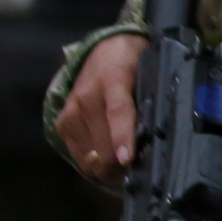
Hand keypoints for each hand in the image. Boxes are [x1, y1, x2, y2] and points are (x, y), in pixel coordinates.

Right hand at [54, 34, 145, 186]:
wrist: (105, 50)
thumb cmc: (132, 64)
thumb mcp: (149, 73)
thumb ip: (151, 100)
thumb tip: (158, 135)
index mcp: (114, 79)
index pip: (118, 111)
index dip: (122, 137)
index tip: (127, 158)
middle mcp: (87, 97)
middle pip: (102, 145)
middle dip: (121, 165)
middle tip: (141, 170)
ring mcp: (72, 111)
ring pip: (89, 157)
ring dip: (108, 169)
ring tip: (126, 169)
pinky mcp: (62, 122)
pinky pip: (78, 156)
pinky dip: (94, 164)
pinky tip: (109, 162)